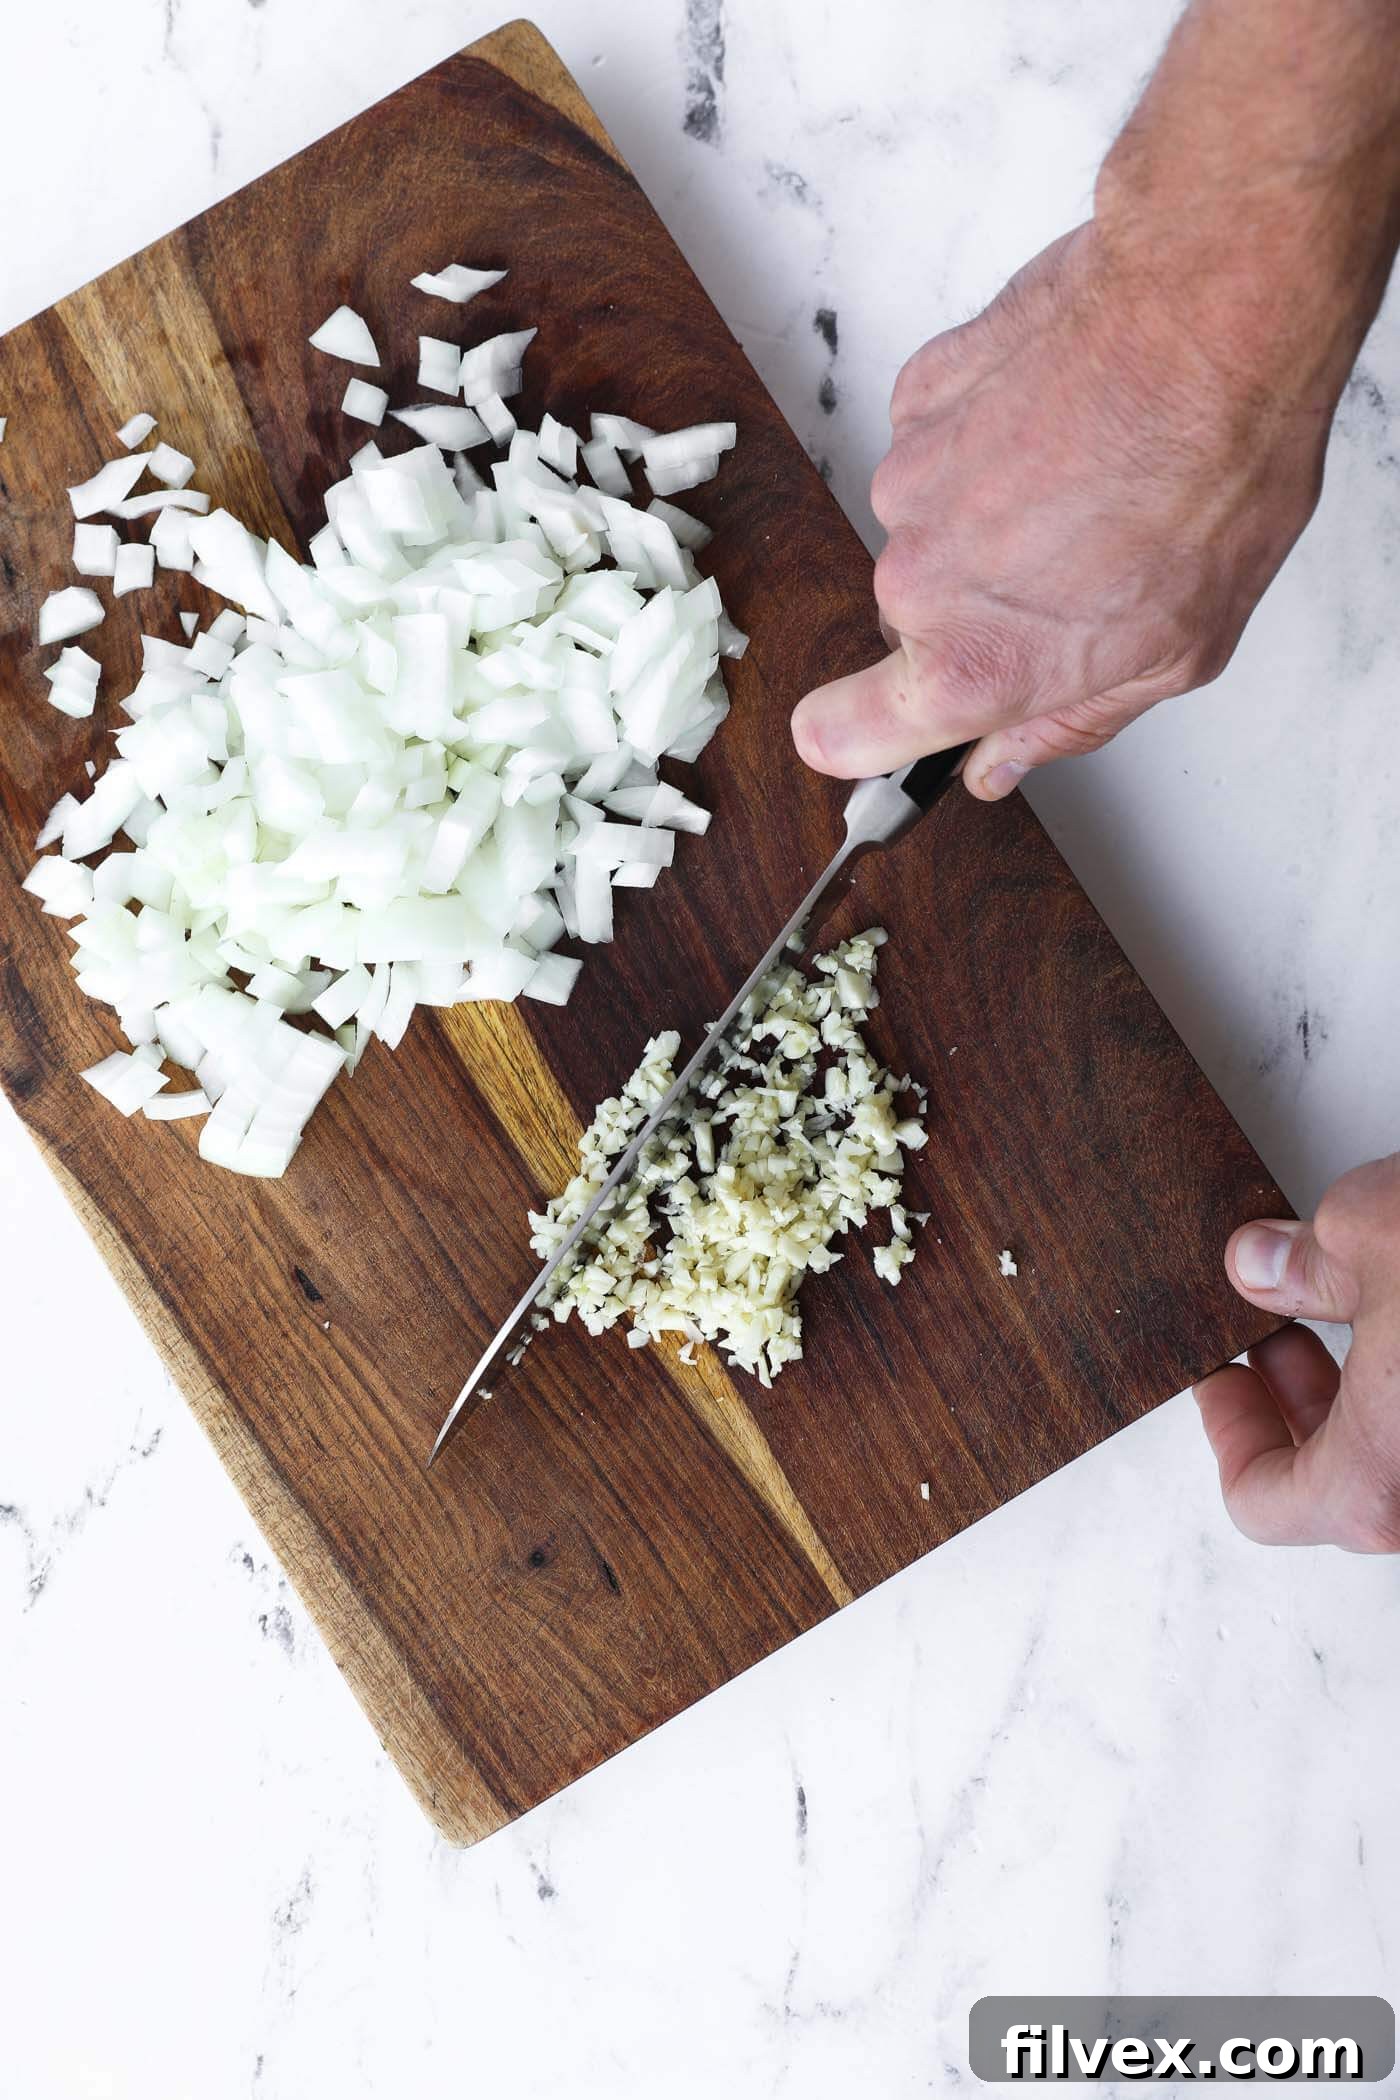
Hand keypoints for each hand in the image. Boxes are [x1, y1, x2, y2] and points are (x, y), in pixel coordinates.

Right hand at [791, 223, 1332, 797]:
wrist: (1209, 311)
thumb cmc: (1211, 473)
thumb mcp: (1178, 649)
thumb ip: (1069, 721)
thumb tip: (997, 762)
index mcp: (973, 662)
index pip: (839, 736)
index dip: (858, 739)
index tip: (885, 732)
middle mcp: (917, 579)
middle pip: (913, 624)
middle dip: (978, 608)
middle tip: (1074, 566)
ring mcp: (907, 481)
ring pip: (930, 530)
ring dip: (990, 518)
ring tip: (1087, 481)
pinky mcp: (917, 396)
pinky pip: (938, 446)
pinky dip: (989, 440)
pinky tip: (1065, 421)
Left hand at [1194, 1155, 1399, 1551]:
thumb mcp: (1373, 1235)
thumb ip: (1303, 1262)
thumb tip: (1260, 1265)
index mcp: (1378, 1482)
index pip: (1266, 1504)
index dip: (1228, 1433)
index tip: (1219, 1375)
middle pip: (1341, 1479)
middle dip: (1296, 1398)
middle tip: (1270, 1330)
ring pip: (1395, 1445)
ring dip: (1363, 1386)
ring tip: (1338, 1299)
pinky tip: (1397, 1298)